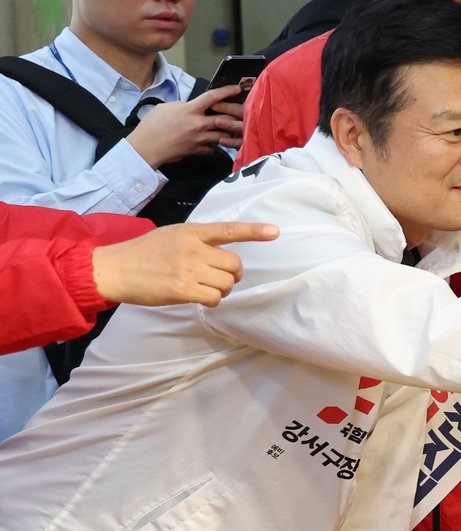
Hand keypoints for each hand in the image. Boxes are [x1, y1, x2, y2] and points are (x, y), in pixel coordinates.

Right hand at [90, 221, 278, 307]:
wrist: (115, 269)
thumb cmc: (142, 253)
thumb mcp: (171, 236)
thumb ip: (196, 241)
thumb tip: (220, 256)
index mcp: (191, 232)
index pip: (229, 230)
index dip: (254, 232)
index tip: (275, 232)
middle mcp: (193, 249)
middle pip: (235, 264)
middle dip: (233, 275)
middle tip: (220, 278)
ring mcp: (189, 269)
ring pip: (227, 283)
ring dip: (222, 289)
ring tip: (205, 288)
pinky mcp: (183, 289)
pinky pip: (215, 298)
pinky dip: (212, 301)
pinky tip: (200, 298)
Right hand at [126, 83, 246, 166]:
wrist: (146, 148)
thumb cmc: (151, 127)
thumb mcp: (165, 108)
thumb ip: (182, 105)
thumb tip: (190, 106)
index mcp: (190, 110)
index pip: (213, 97)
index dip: (226, 91)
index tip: (237, 88)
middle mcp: (198, 124)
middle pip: (225, 117)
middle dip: (234, 114)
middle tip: (240, 112)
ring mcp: (200, 138)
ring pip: (224, 134)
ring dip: (229, 130)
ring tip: (233, 127)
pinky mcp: (198, 150)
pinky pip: (213, 148)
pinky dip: (215, 145)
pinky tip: (214, 142)